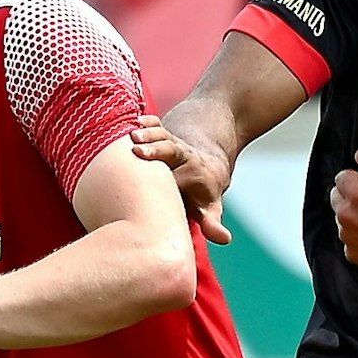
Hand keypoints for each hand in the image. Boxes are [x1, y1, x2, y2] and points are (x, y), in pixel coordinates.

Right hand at [129, 115, 233, 244]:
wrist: (206, 158)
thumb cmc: (203, 191)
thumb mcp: (210, 206)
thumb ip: (213, 222)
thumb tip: (224, 239)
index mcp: (195, 174)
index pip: (179, 180)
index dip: (168, 183)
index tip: (159, 187)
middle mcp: (184, 157)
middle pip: (172, 151)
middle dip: (156, 150)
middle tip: (138, 151)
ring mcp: (173, 143)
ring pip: (162, 136)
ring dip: (149, 134)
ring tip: (133, 134)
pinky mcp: (162, 135)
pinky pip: (157, 125)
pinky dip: (148, 121)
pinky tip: (135, 119)